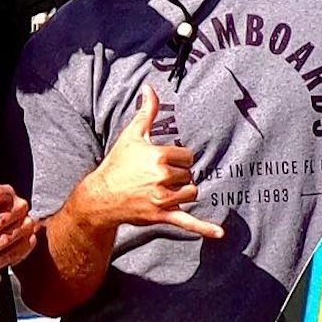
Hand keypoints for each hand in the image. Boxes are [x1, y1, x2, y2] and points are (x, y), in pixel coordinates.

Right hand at [80, 86, 223, 238]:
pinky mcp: (162, 215)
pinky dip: (204, 228)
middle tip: (156, 178)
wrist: (101, 196)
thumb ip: (147, 111)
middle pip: (189, 175)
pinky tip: (219, 234)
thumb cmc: (117, 164)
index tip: (162, 162)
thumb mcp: (132, 135)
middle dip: (177, 177)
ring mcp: (162, 198)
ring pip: (191, 193)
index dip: (178, 159)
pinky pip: (188, 222)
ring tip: (163, 191)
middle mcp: (162, 177)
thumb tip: (149, 87)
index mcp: (159, 156)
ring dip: (182, 193)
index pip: (188, 156)